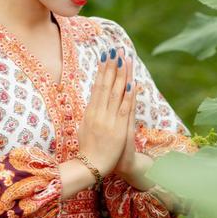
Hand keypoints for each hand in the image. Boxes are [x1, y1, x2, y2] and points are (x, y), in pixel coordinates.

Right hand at [77, 46, 134, 176]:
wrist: (91, 166)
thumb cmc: (88, 148)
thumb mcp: (84, 127)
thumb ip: (90, 113)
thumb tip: (93, 98)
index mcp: (90, 111)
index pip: (98, 86)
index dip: (103, 70)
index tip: (106, 56)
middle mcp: (99, 113)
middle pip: (107, 85)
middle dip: (112, 67)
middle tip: (116, 51)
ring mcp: (109, 120)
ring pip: (117, 94)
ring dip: (122, 76)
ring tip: (125, 60)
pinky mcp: (119, 129)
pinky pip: (126, 109)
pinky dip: (129, 96)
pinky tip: (132, 84)